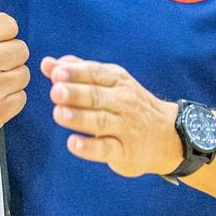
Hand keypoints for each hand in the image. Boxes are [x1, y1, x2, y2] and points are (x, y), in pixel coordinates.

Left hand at [40, 55, 183, 177]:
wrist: (167, 135)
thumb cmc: (129, 105)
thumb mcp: (110, 83)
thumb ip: (78, 73)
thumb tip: (48, 63)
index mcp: (117, 81)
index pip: (96, 74)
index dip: (76, 73)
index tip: (56, 73)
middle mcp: (123, 102)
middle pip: (97, 96)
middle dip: (76, 94)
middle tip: (55, 92)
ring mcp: (125, 127)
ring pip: (101, 121)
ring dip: (79, 118)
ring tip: (59, 114)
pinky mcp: (125, 152)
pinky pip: (106, 148)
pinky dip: (89, 147)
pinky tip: (73, 143)